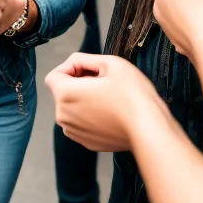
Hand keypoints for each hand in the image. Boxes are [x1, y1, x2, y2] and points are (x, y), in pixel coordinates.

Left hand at [46, 53, 173, 151]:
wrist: (149, 129)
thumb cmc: (132, 94)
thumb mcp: (109, 62)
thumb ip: (82, 59)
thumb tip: (73, 64)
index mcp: (65, 94)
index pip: (53, 75)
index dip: (70, 68)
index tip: (90, 70)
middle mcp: (64, 117)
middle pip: (62, 92)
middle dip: (77, 83)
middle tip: (103, 82)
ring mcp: (75, 133)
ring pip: (71, 107)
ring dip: (83, 100)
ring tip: (108, 98)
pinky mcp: (87, 143)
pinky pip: (81, 123)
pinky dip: (90, 116)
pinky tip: (110, 113)